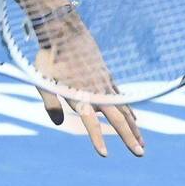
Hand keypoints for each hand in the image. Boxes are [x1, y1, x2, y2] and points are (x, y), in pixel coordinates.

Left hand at [33, 22, 143, 158]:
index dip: (96, 138)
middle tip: (140, 154)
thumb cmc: (50, 56)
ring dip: (133, 128)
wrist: (65, 31)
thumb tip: (57, 123)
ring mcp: (104, 84)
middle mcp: (97, 91)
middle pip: (118, 118)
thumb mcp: (42, 80)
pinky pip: (122, 98)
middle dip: (129, 137)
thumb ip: (50, 103)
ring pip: (124, 109)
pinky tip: (135, 120)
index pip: (90, 121)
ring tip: (142, 144)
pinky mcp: (107, 77)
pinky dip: (130, 111)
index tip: (104, 154)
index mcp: (80, 94)